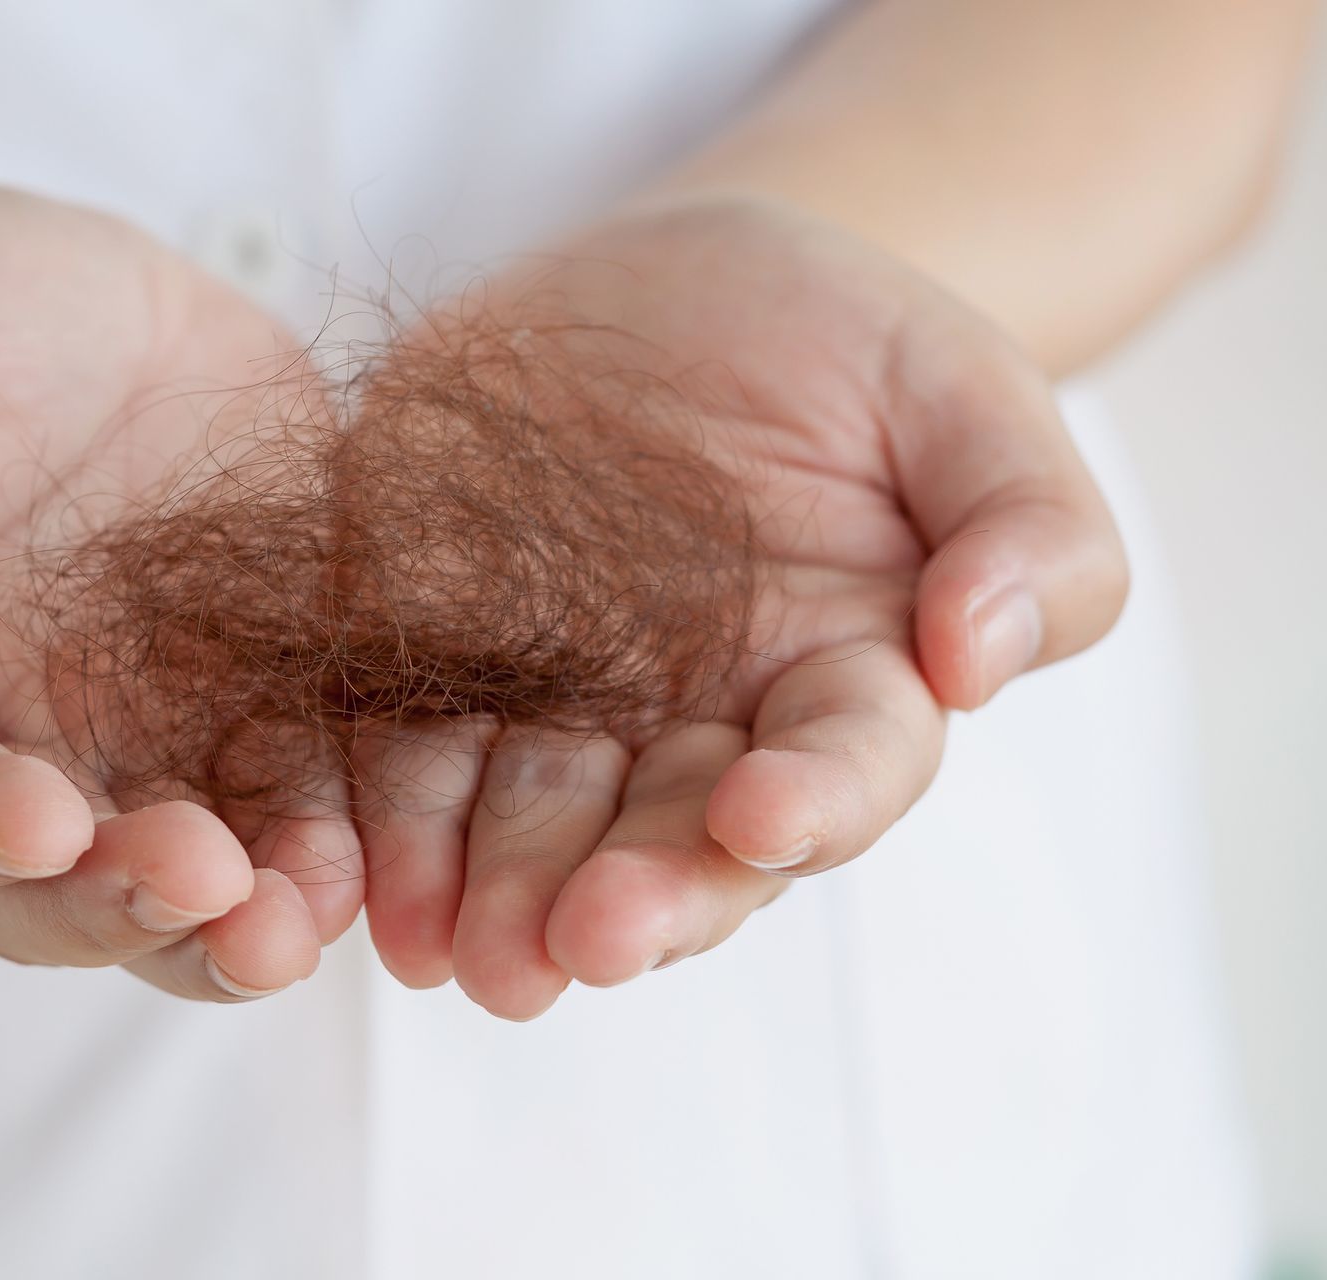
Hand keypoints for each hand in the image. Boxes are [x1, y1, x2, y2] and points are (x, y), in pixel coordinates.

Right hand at [0, 186, 356, 999]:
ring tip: (297, 924)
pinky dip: (343, 847)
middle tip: (199, 884)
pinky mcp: (272, 713)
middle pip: (45, 889)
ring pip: (183, 887)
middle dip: (117, 906)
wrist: (89, 314)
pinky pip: (310, 806)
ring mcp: (150, 745)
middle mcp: (9, 748)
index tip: (34, 823)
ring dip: (236, 927)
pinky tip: (380, 856)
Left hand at [358, 197, 1127, 1016]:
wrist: (678, 283)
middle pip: (663, 838)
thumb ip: (1027, 525)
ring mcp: (555, 699)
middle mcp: (691, 727)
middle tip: (576, 946)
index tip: (758, 820)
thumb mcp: (967, 395)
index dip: (806, 805)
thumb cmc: (847, 345)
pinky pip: (394, 737)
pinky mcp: (430, 648)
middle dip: (623, 896)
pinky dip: (370, 811)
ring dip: (483, 890)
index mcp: (833, 685)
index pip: (836, 773)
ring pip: (520, 820)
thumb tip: (987, 659)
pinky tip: (345, 867)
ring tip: (448, 947)